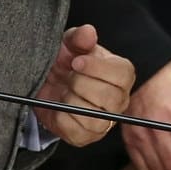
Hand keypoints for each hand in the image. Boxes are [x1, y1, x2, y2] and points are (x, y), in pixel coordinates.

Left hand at [33, 25, 136, 145]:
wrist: (48, 82)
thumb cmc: (66, 62)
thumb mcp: (70, 43)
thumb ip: (80, 37)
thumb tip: (88, 32)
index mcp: (122, 75)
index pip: (122, 75)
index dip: (97, 68)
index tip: (76, 61)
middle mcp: (119, 101)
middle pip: (109, 98)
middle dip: (81, 84)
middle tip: (68, 75)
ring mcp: (103, 122)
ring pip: (92, 116)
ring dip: (70, 100)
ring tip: (65, 90)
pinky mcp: (85, 137)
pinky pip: (75, 129)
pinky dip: (61, 116)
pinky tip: (60, 105)